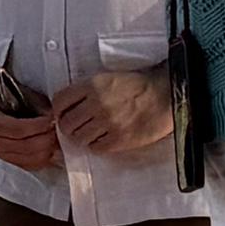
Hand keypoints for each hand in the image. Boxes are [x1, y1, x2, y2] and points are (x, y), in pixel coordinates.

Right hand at [0, 84, 66, 174]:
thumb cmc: (2, 96)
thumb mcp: (16, 92)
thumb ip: (34, 104)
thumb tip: (52, 117)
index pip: (18, 129)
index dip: (38, 126)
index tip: (52, 119)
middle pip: (26, 146)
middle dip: (46, 138)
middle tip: (57, 128)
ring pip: (30, 158)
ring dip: (47, 149)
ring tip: (54, 136)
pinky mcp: (7, 161)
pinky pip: (30, 165)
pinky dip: (44, 158)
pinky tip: (49, 147)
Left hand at [53, 67, 177, 158]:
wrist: (165, 96)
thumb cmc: (139, 85)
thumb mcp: (107, 78)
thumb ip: (86, 90)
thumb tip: (68, 105)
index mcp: (92, 86)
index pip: (59, 102)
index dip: (59, 110)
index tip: (63, 113)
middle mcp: (97, 105)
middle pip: (66, 123)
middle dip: (67, 126)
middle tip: (75, 127)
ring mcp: (108, 123)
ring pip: (78, 138)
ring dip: (81, 137)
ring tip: (90, 133)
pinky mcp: (119, 139)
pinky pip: (96, 148)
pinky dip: (96, 145)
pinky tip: (103, 138)